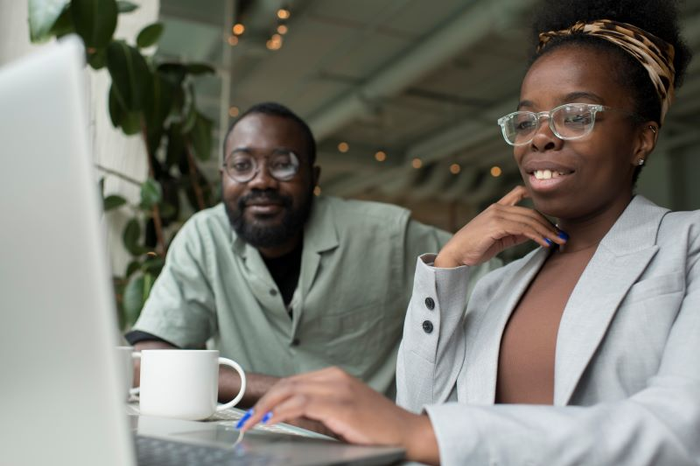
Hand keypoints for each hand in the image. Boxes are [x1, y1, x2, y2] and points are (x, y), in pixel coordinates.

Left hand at [240, 367, 438, 464]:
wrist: (406, 432)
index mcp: (335, 377)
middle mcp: (335, 378)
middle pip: (287, 384)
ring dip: (266, 408)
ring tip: (251, 422)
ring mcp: (338, 390)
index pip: (292, 382)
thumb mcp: (342, 411)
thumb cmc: (377, 426)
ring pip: (291, 391)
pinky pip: (302, 404)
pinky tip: (272, 421)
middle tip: (245, 419)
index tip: (254, 412)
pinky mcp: (341, 406)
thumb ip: (317, 408)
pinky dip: (283, 412)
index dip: (270, 396)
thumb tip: (287, 413)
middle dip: (262, 402)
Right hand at [434, 185, 565, 267]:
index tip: (552, 213)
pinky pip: (522, 228)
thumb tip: (535, 234)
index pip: (520, 194)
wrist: (456, 253)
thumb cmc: (475, 247)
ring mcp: (496, 215)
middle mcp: (498, 207)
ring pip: (529, 220)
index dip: (537, 199)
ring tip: (558, 241)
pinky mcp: (496, 225)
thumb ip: (515, 233)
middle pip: (531, 212)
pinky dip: (536, 235)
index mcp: (497, 207)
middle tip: (562, 237)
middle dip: (549, 224)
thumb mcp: (499, 238)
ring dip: (547, 231)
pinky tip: (544, 243)